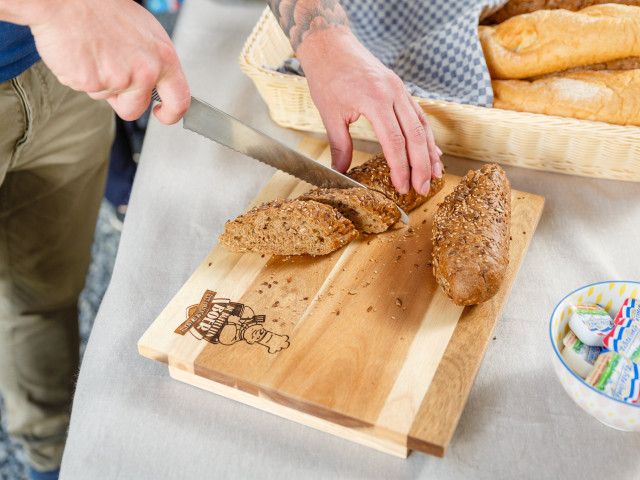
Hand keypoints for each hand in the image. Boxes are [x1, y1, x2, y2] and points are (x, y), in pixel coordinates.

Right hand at [28, 0, 189, 123]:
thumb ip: (153, 61)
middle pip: (135, 109)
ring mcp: (119, 79)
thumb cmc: (103, 8)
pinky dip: (78, 75)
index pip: (180, 100)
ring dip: (98, 83)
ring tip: (93, 52)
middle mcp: (146, 71)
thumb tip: (156, 82)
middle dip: (123, 102)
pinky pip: (85, 89)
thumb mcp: (144, 33)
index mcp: (164, 57)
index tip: (162, 114)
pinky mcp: (92, 83)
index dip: (171, 114)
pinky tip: (79, 54)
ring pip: (107, 97)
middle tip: (111, 78)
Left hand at [296, 27, 441, 194]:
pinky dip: (426, 136)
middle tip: (423, 189)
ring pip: (422, 125)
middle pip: (415, 135)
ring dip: (429, 152)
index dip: (401, 167)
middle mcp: (393, 93)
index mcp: (375, 99)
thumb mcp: (330, 113)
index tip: (403, 187)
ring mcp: (400, 90)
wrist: (331, 45)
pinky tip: (431, 151)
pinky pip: (418, 115)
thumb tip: (340, 172)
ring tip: (434, 175)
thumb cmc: (327, 76)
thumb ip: (339, 145)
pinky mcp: (400, 89)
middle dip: (421, 165)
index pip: (395, 141)